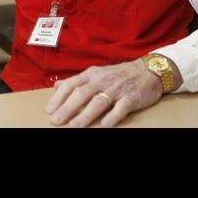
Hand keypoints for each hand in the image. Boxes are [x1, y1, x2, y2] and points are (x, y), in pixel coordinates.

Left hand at [46, 58, 170, 127]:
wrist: (149, 71)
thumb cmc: (119, 75)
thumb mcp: (96, 73)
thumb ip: (77, 80)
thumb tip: (57, 85)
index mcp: (92, 75)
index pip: (71, 84)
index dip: (59, 97)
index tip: (49, 110)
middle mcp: (103, 80)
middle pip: (82, 93)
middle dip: (68, 108)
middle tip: (57, 120)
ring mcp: (118, 89)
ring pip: (99, 101)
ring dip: (86, 114)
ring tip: (75, 125)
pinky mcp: (131, 97)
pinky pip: (121, 108)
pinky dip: (112, 116)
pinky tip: (104, 125)